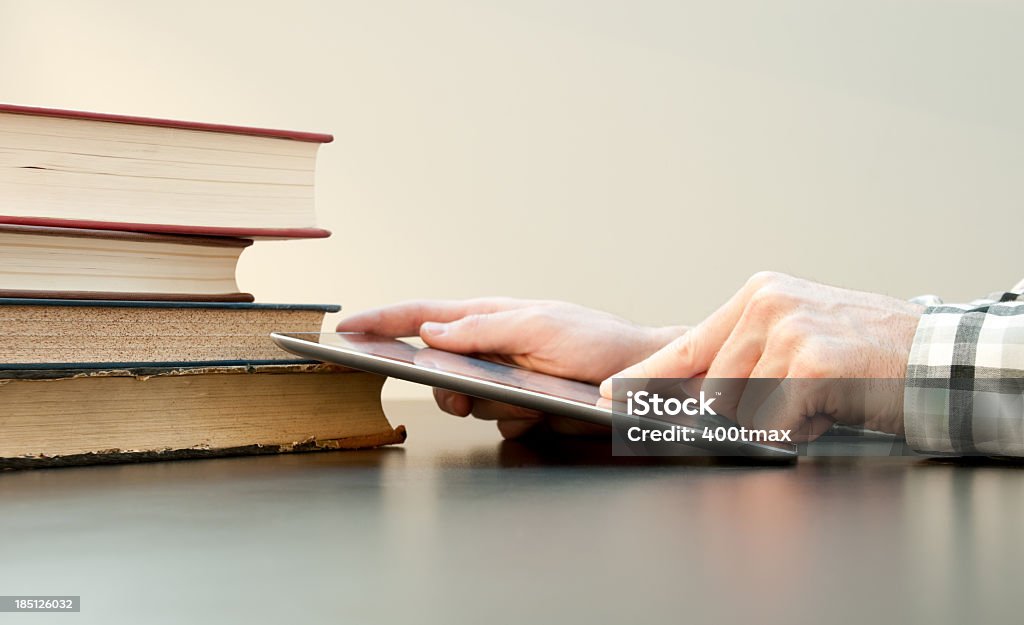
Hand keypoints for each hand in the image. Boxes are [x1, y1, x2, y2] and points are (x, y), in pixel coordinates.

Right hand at [337, 298, 685, 438]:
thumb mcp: (537, 327)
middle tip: (462, 393)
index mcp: (491, 316)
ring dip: (490, 404)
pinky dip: (516, 421)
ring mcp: (508, 378)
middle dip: (446, 384)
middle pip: (439, 367)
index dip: (382, 322)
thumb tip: (430, 329)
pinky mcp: (524, 407)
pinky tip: (543, 412)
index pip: (423, 316)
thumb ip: (480, 328)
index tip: (346, 327)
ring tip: (526, 398)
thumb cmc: (597, 342)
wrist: (642, 380)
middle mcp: (494, 346)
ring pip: (468, 400)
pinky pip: (498, 422)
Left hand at [601, 272, 923, 439]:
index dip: (646, 377)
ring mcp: (786, 330)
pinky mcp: (809, 362)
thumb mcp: (799, 340)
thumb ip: (746, 360)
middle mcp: (766, 305)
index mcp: (759, 297)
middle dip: (746, 412)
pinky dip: (803, 429)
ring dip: (779, 421)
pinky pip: (775, 422)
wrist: (937, 356)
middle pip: (712, 389)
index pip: (687, 345)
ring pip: (740, 409)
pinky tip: (834, 404)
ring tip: (821, 397)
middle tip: (798, 401)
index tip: (610, 394)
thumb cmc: (869, 355)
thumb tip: (691, 398)